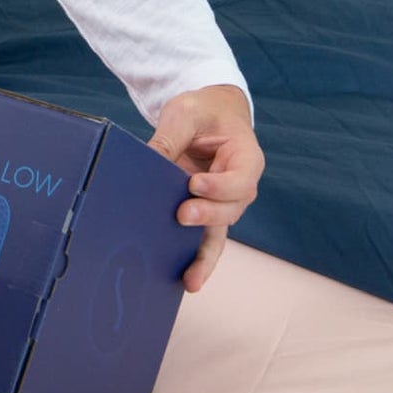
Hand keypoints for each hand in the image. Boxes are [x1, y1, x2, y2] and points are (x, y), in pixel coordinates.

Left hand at [147, 84, 261, 291]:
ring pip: (219, 232)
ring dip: (204, 254)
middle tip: (181, 215)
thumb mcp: (186, 113)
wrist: (210, 115)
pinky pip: (205, 239)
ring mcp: (223, 203)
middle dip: (207, 216)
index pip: (240, 178)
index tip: (194, 183)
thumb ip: (170, 138)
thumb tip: (147, 162)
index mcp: (246, 157)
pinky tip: (186, 280)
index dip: (220, 186)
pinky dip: (197, 258)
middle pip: (230, 209)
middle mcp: (241, 186)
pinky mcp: (205, 212)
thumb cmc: (203, 111)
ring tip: (190, 278)